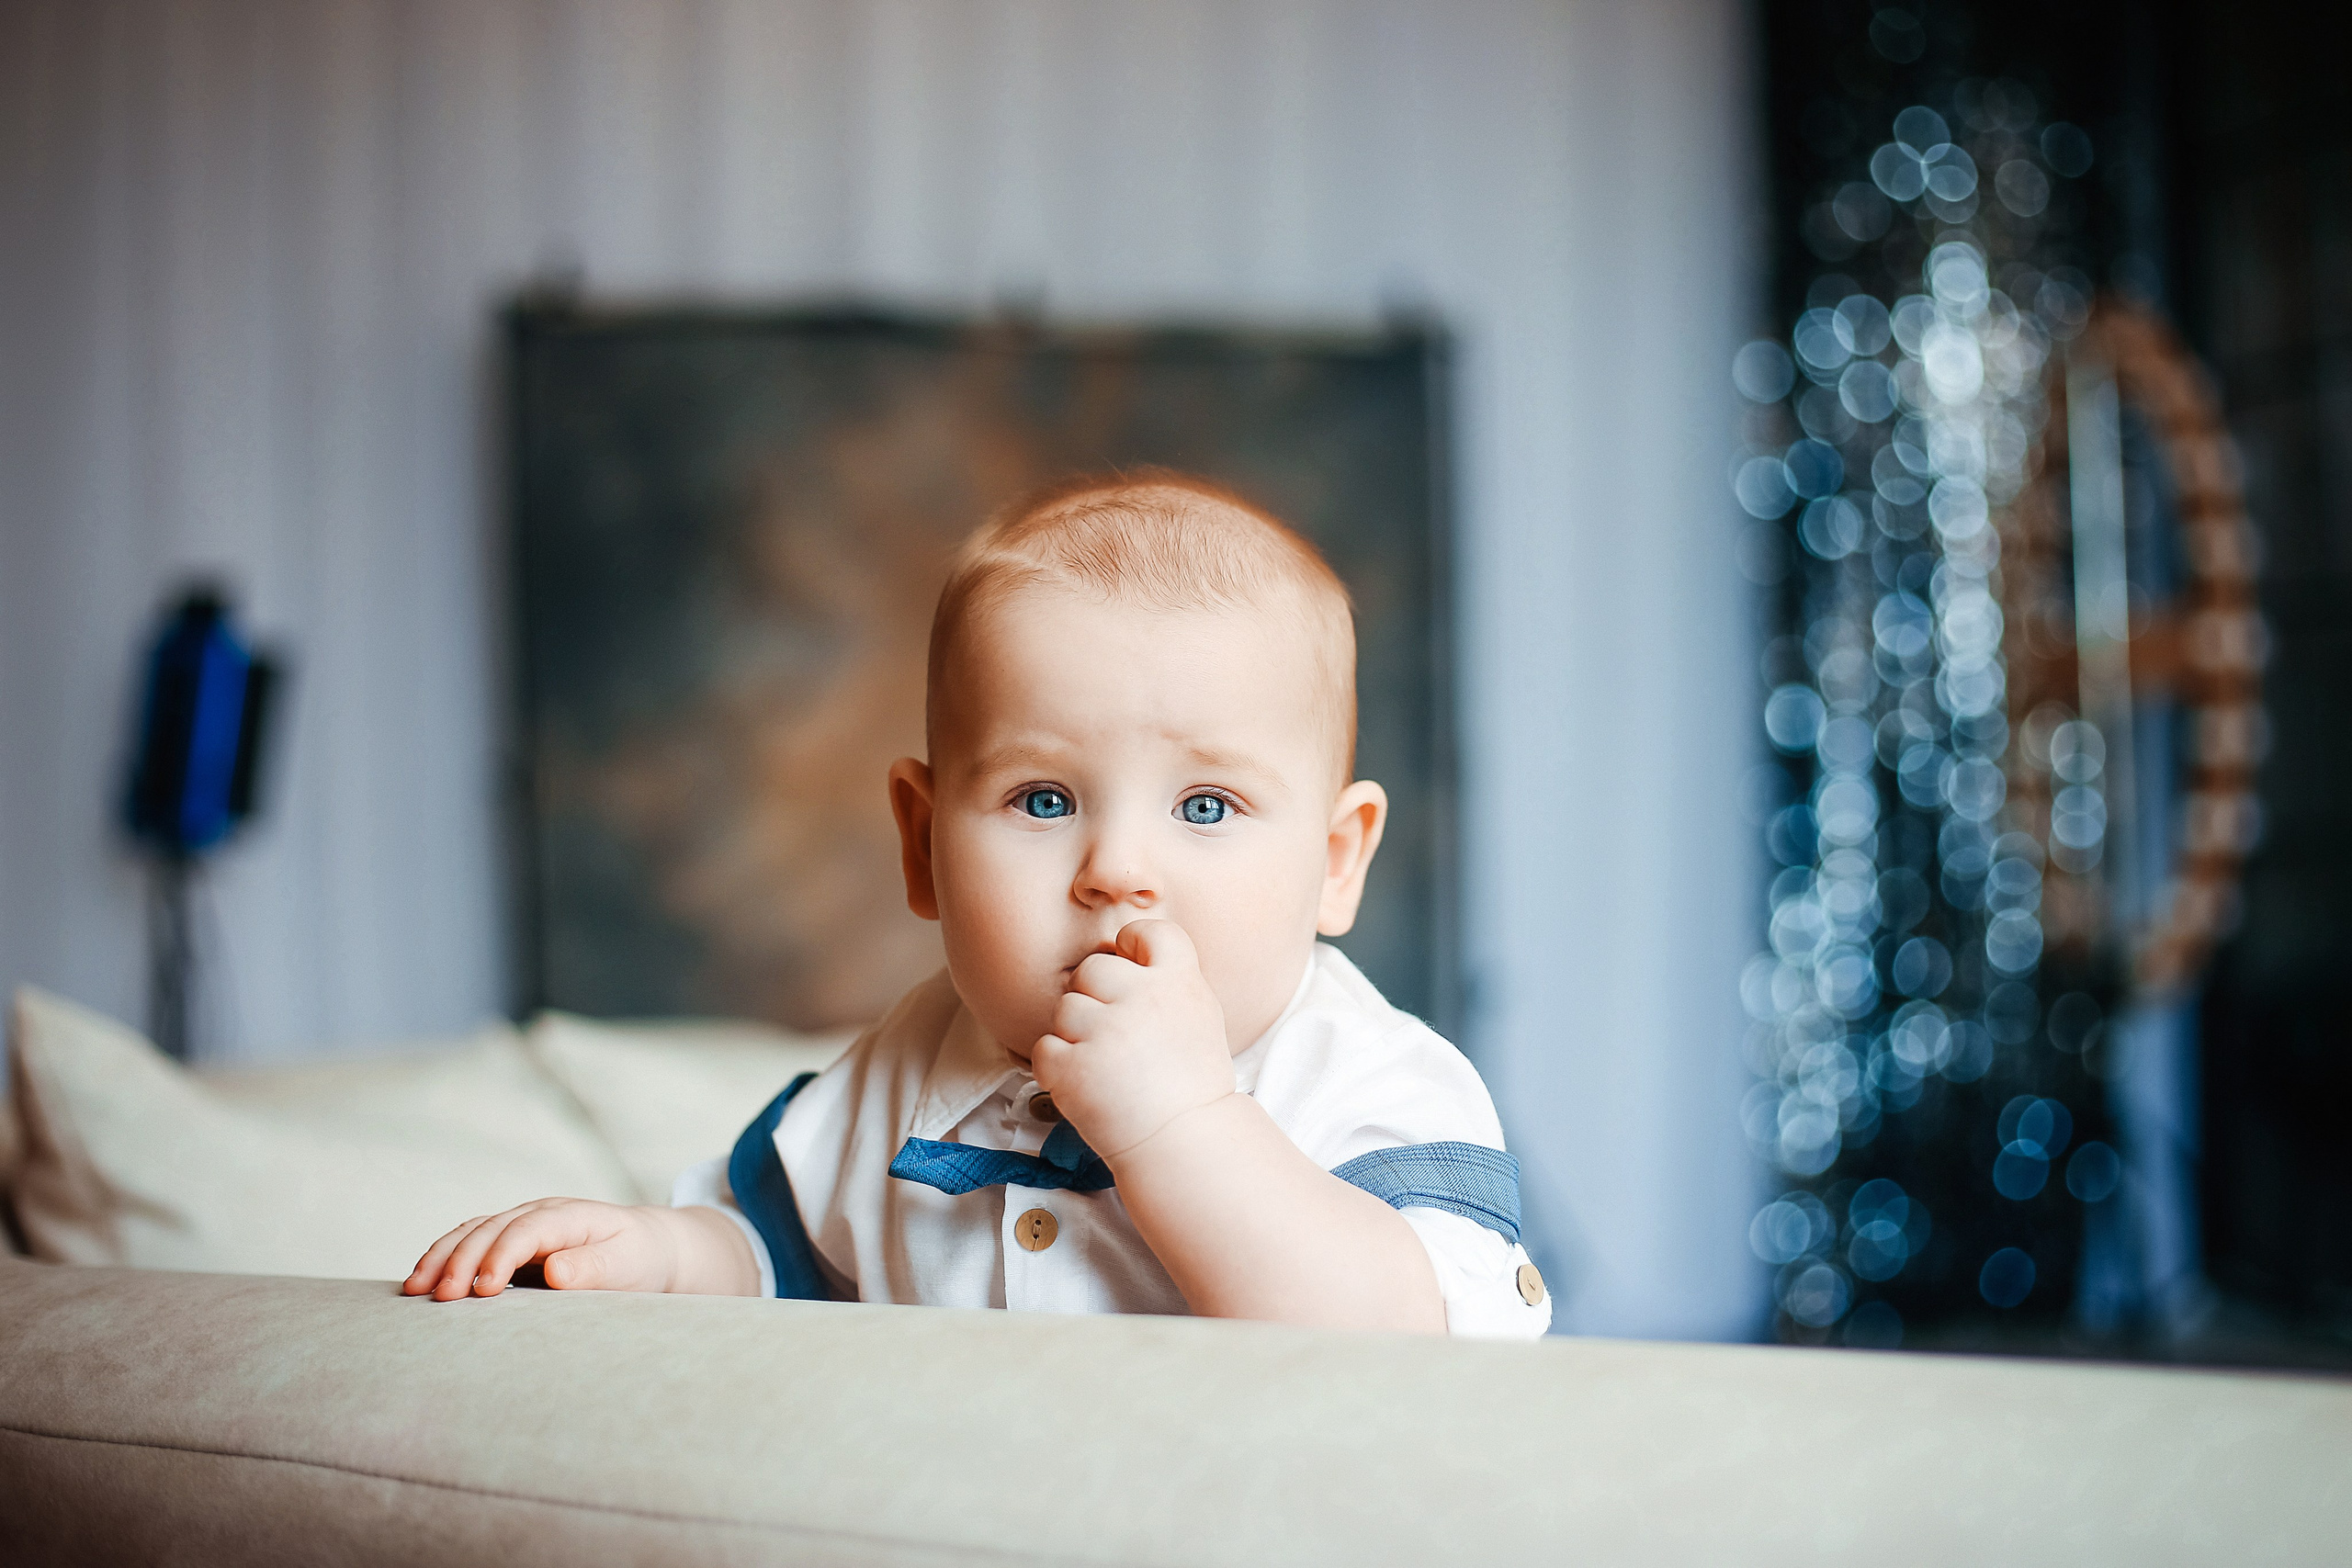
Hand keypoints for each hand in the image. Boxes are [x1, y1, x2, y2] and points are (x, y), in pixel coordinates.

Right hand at [404, 1198, 685, 1299]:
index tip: (484, 1289)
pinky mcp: (512, 1243)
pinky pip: (472, 1244)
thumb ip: (594, 1267)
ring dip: (441, 1257)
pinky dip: (445, 1260)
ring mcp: (523, 1224)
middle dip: (461, 1260)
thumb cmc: (640, 1258)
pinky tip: (422, 1284)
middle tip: (439, 1298)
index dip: (501, 1256)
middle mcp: (540, 1213)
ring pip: (472, 1232)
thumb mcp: (628, 1264)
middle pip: (491, 1228)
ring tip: (414, 1290)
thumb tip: (554, 1270)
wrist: (648, 1246)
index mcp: (570, 1216)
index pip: (527, 1229)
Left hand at [1033, 919, 1236, 1159]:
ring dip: (1075, 1034)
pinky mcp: (1073, 1067)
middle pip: (1092, 968)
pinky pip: (1045, 1048)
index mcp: (1178, 981)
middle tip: (1115, 1036)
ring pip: (1065, 1008)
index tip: (1129, 964)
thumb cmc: (1191, 1084)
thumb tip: (1126, 954)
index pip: (1146, 930)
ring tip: (1105, 1066)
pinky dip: (1057, 1068)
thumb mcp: (1198, 1016)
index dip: (1131, 942)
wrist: (1184, 1143)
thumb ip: (1165, 982)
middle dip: (1094, 997)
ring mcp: (1105, 1031)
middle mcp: (1142, 997)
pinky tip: (1086, 1085)